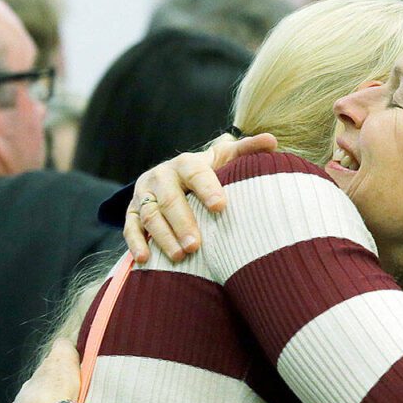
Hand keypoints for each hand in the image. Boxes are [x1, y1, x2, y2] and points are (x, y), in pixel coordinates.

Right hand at [125, 133, 277, 262]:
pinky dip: (137, 243)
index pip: (196, 173)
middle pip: (170, 200)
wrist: (175, 177)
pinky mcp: (132, 211)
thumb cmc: (208, 172)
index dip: (207, 189)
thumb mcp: (225, 159)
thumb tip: (272, 142)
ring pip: (150, 216)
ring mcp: (144, 194)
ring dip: (163, 237)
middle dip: (183, 223)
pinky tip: (147, 260)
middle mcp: (161, 176)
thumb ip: (246, 151)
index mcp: (186, 163)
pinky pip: (130, 227)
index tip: (220, 207)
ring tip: (180, 257)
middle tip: (196, 246)